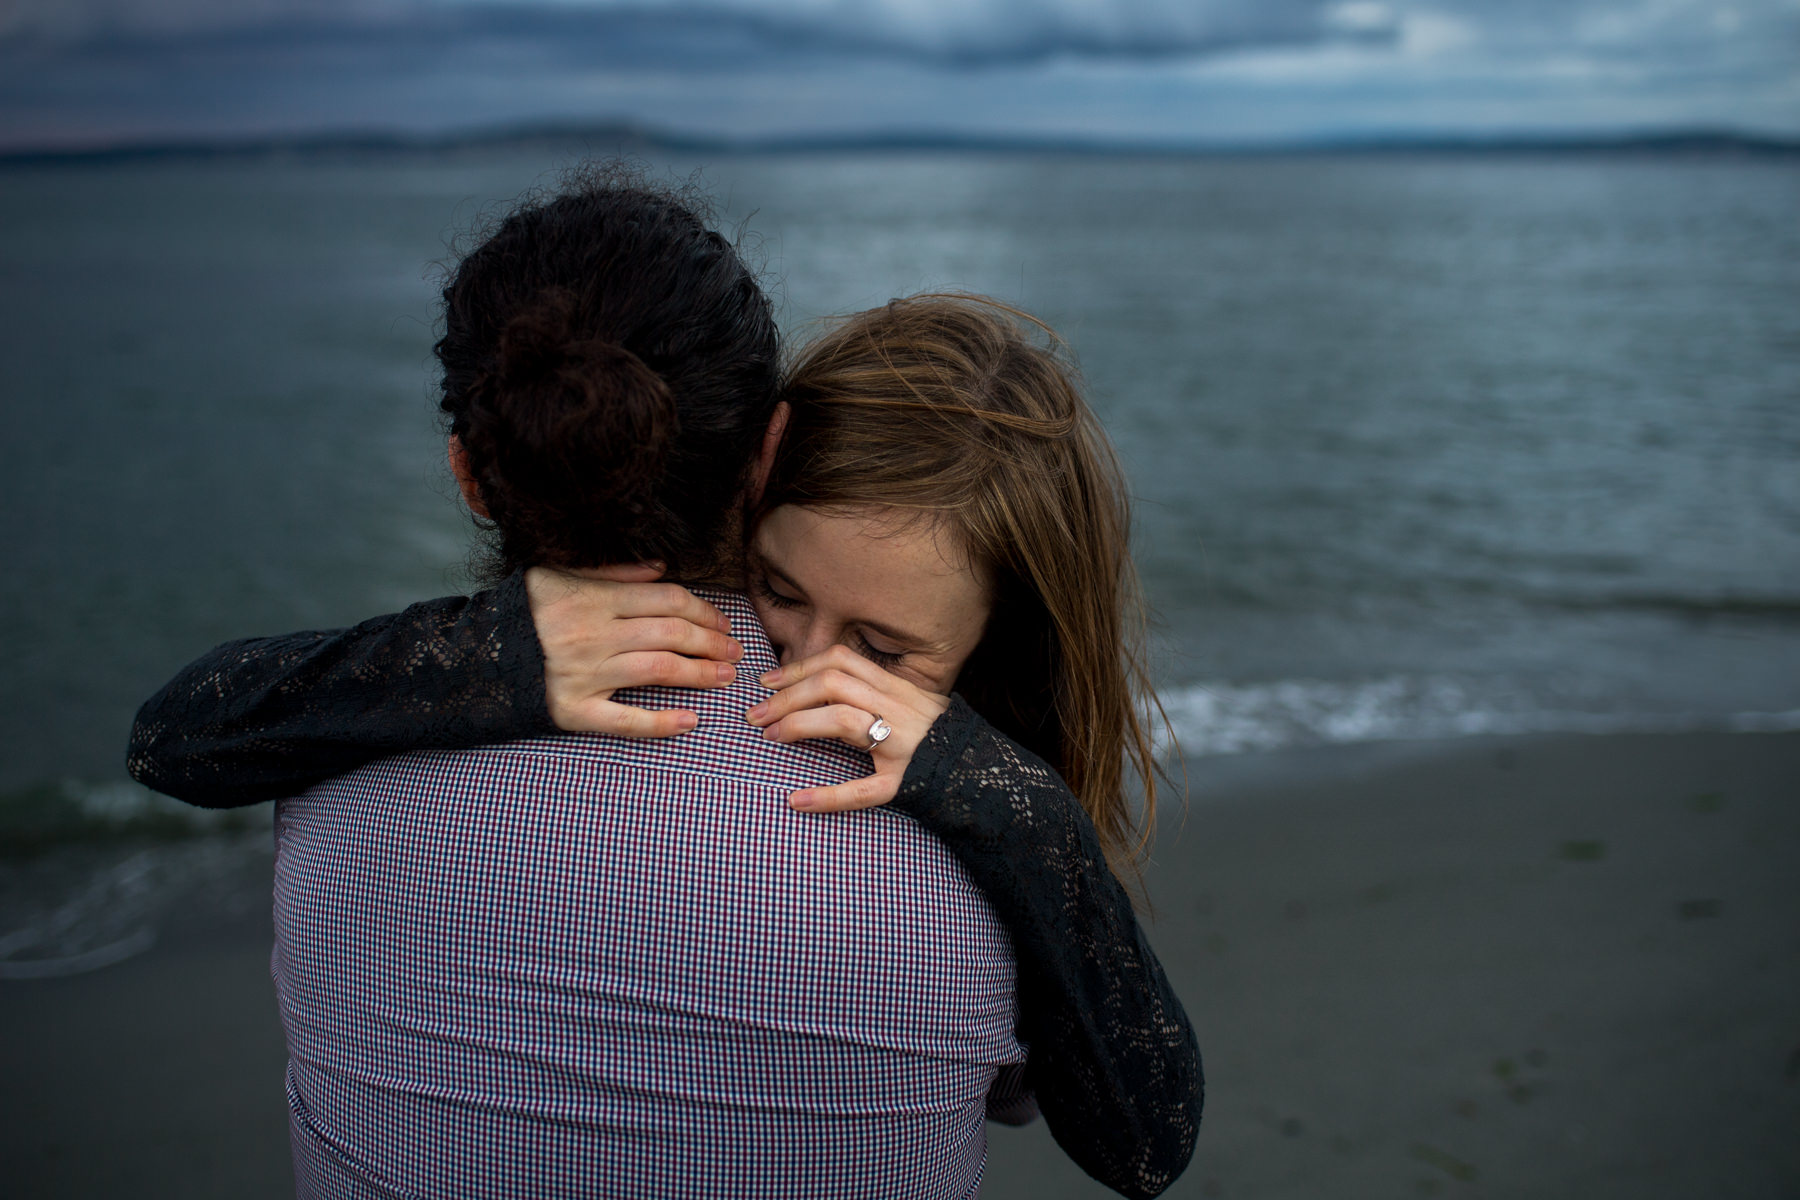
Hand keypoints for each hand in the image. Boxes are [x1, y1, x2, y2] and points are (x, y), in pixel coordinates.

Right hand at [524, 564, 743, 736]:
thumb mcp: (559, 575)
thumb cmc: (526, 613)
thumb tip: (660, 569)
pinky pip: (624, 720)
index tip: (724, 622)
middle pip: (671, 634)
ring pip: (658, 671)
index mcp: (593, 598)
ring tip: (725, 677)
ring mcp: (584, 674)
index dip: (704, 611)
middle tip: (737, 651)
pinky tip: (691, 722)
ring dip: (700, 674)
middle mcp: (592, 634)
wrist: (478, 657)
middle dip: (712, 642)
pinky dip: (661, 723)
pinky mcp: (573, 710)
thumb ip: (611, 571)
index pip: (667, 600)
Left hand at [744, 644, 951, 811]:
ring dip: (799, 726)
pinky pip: (864, 789)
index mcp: (896, 686)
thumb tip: (814, 686)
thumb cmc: (937, 735)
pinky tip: (798, 801)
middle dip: (787, 695)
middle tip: (755, 716)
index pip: (840, 660)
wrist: (981, 768)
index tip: (766, 681)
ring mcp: (902, 743)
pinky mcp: (904, 781)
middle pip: (833, 684)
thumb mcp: (907, 701)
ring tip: (770, 738)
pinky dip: (828, 796)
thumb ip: (869, 690)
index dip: (798, 667)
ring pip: (844, 721)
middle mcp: (898, 706)